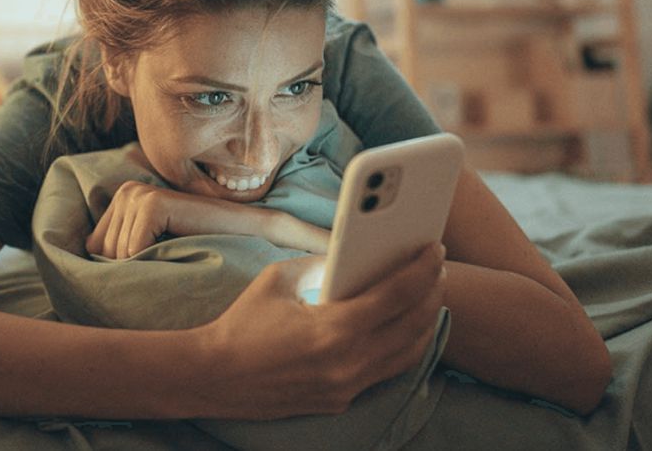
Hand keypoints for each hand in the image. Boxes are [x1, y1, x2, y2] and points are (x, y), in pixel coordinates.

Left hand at [86, 180, 329, 258]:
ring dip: (144, 267)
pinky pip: (130, 253)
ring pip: (114, 255)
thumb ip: (124, 254)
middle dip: (131, 269)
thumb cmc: (203, 248)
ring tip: (174, 255)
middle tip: (168, 262)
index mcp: (123, 199)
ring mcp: (137, 194)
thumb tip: (83, 277)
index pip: (94, 249)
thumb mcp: (155, 251)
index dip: (121, 268)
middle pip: (101, 253)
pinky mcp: (151, 203)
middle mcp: (126, 191)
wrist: (247, 234)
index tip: (153, 265)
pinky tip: (177, 249)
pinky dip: (150, 263)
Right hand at [193, 242, 446, 419]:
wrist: (215, 376)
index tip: (435, 250)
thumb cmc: (243, 324)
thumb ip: (320, 264)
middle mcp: (347, 363)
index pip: (397, 295)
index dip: (422, 269)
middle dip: (432, 294)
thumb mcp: (279, 279)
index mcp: (333, 328)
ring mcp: (346, 387)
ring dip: (424, 324)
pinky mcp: (339, 401)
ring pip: (407, 355)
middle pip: (413, 326)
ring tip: (427, 298)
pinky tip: (402, 330)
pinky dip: (401, 349)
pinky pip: (384, 373)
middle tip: (436, 270)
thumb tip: (350, 254)